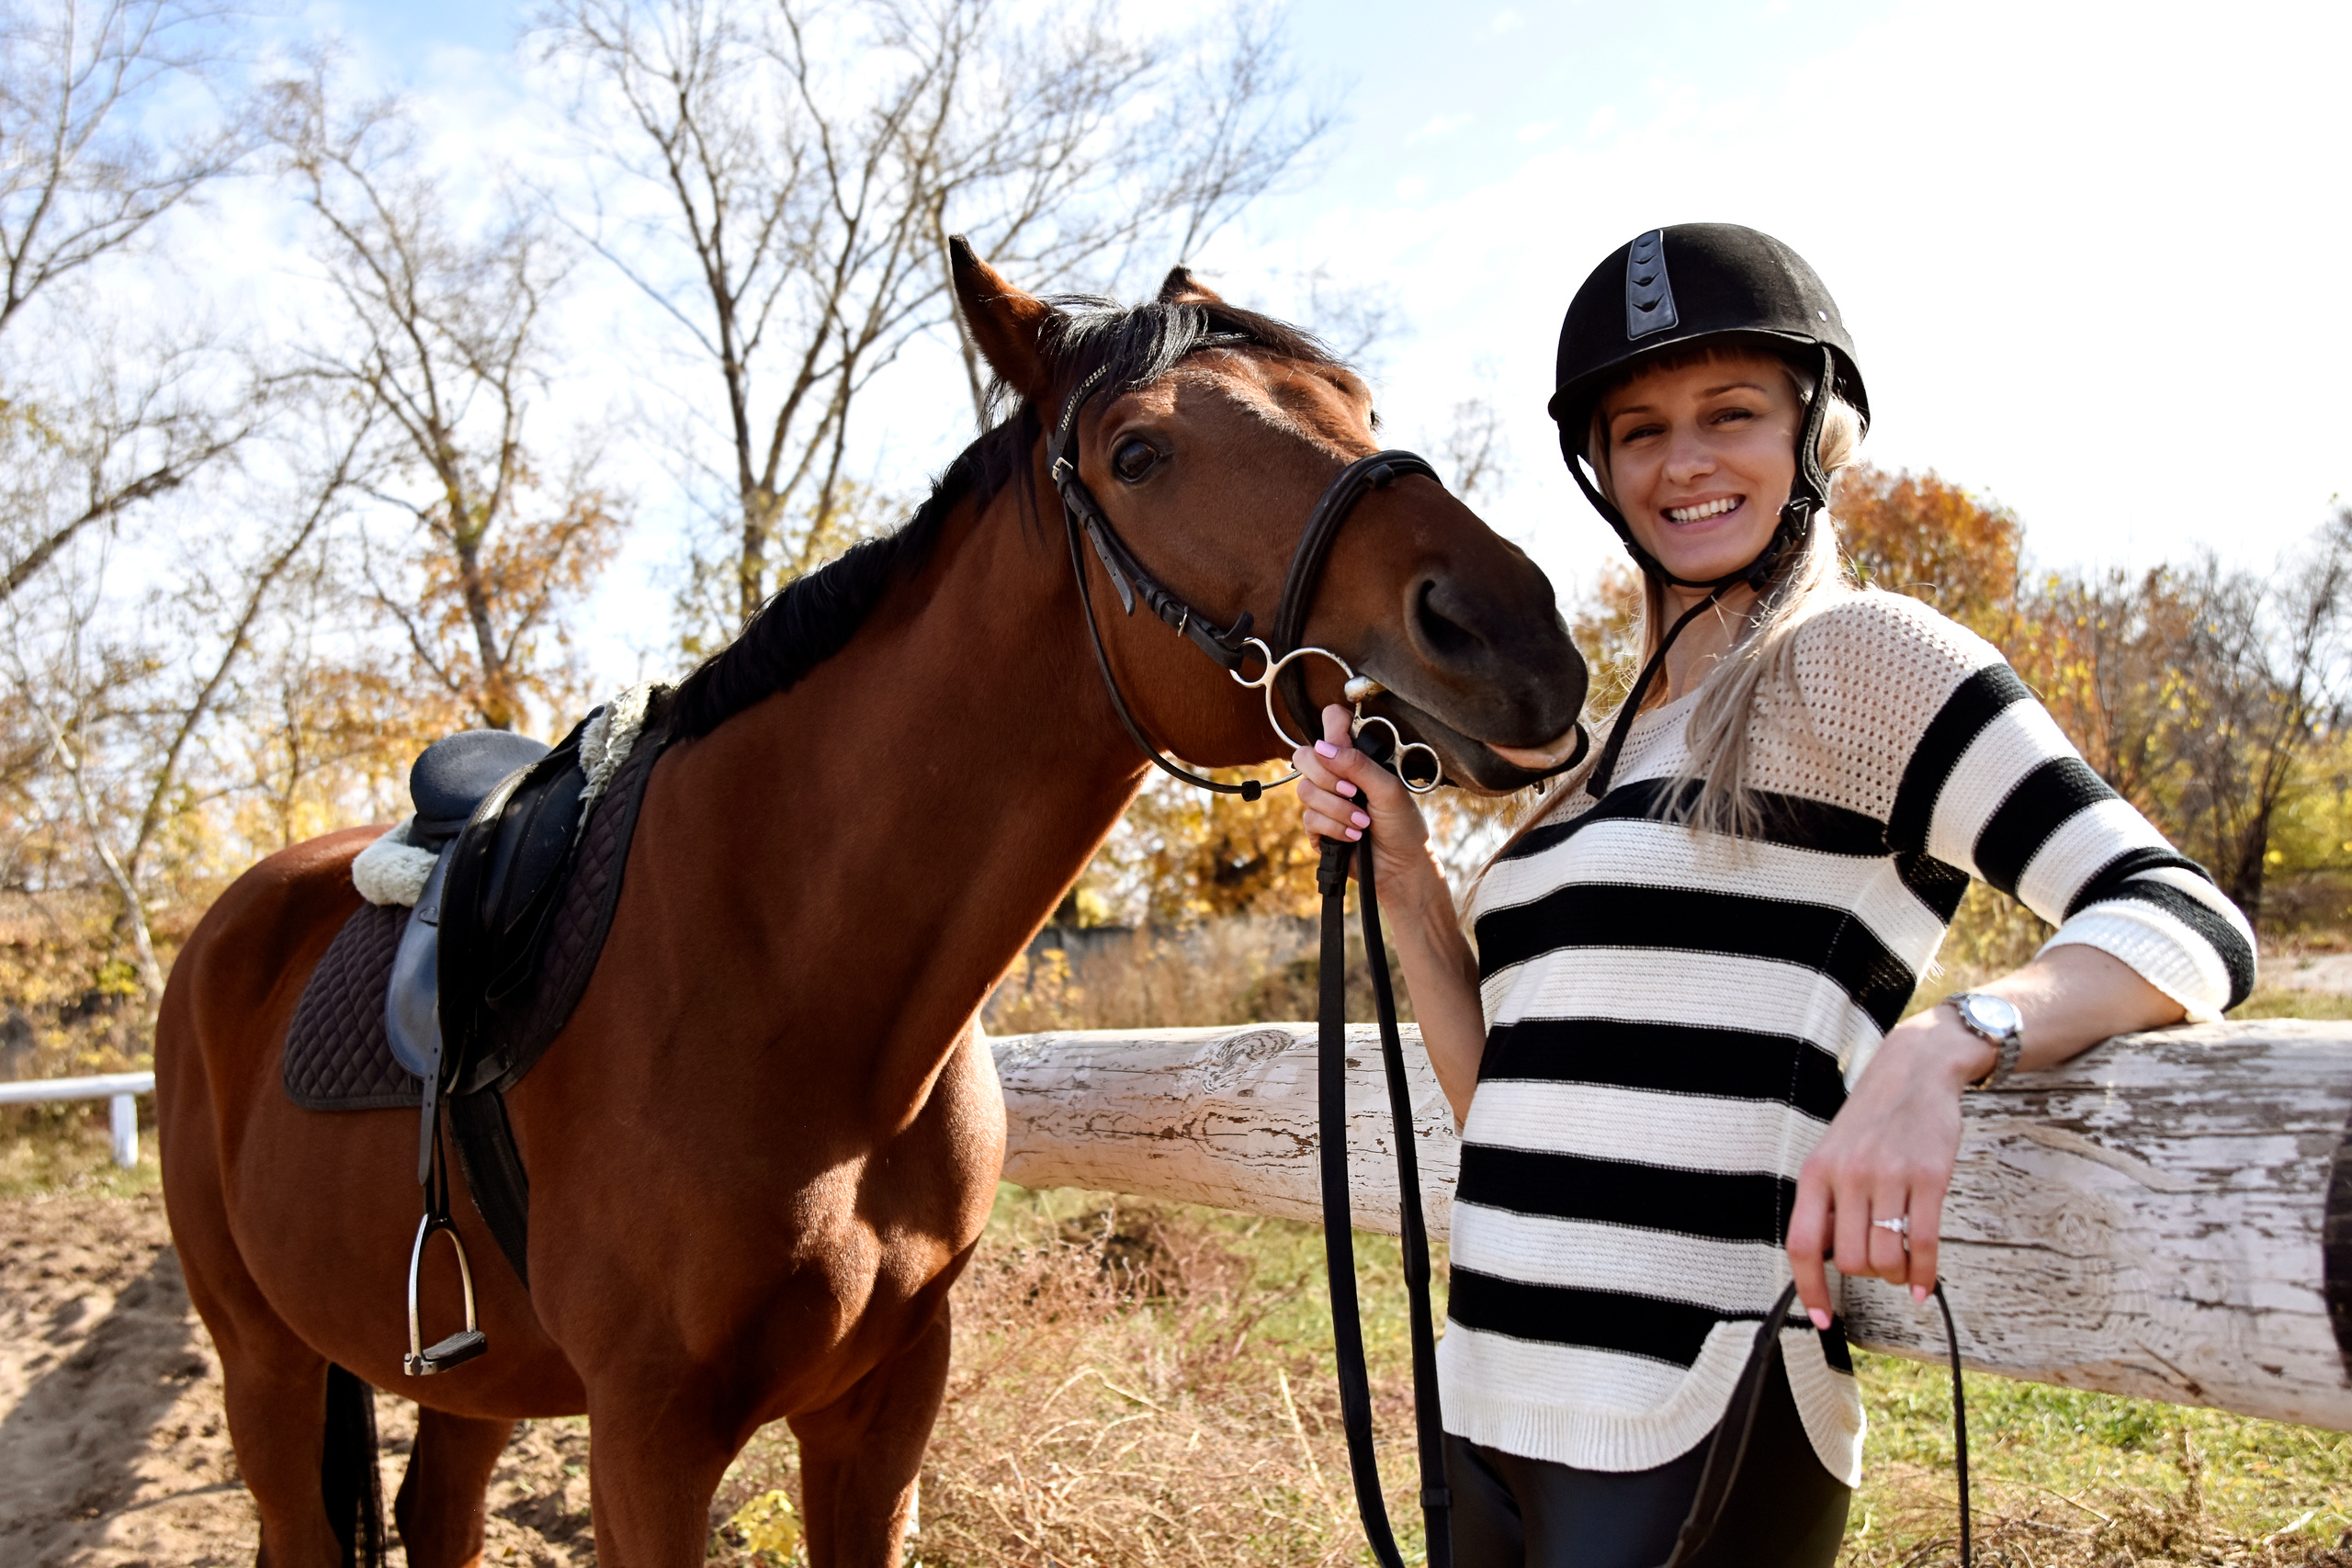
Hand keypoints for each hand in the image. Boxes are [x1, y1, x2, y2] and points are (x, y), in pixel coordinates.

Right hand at [1293, 703, 1431, 892]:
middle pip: (1304, 756)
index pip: (1332, 722)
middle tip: (1353, 791)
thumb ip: (1358, 765)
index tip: (1343, 747)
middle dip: (1328, 778)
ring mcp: (1323, 800)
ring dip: (1337, 809)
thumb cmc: (1403, 824)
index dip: (1332, 728)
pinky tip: (1354, 837)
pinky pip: (1309, 818)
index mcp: (1355, 757)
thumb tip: (1323, 747)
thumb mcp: (1388, 789)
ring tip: (1362, 822)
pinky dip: (1334, 828)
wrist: (1401, 866)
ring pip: (1305, 790)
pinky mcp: (1317, 827)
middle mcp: (1335, 774)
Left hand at [1784, 1010, 1991, 1329]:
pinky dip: (1924, 1275)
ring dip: (1895, 1276)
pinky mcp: (1930, 1176)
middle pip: (1850, 1260)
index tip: (1824, 1318)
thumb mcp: (1833, 1153)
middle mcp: (1848, 1175)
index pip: (1802, 1244)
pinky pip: (1923, 1243)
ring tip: (1901, 1267)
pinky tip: (1924, 1286)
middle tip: (1879, 1266)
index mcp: (1816, 1172)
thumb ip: (1827, 1202)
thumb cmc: (1872, 1121)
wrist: (1914, 1071)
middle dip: (1866, 1276)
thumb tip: (1827, 1261)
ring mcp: (1889, 1175)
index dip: (1810, 1288)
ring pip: (1886, 1258)